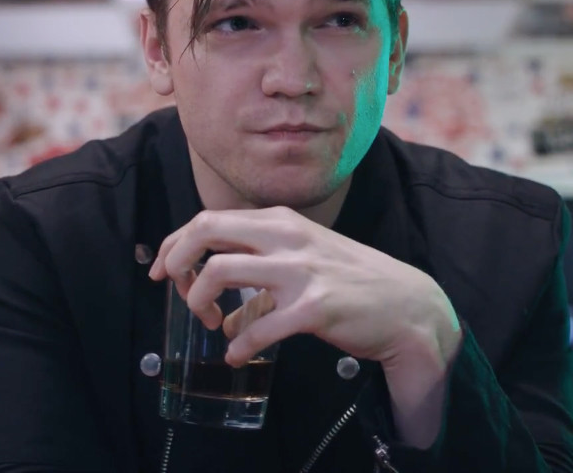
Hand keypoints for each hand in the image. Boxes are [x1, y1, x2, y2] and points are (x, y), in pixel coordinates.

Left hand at [148, 207, 457, 368]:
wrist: (407, 306)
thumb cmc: (352, 282)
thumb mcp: (305, 260)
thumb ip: (261, 276)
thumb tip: (224, 319)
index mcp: (281, 220)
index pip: (210, 218)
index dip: (177, 243)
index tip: (165, 268)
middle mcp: (287, 236)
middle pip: (206, 230)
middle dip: (176, 260)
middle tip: (175, 290)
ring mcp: (300, 271)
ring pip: (220, 272)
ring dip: (199, 301)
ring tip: (208, 324)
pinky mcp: (313, 308)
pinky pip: (256, 329)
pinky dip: (237, 346)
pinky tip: (236, 355)